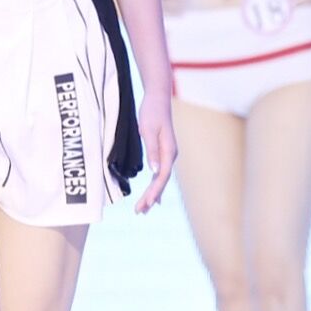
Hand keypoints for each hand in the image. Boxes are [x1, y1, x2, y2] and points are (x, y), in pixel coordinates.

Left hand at [132, 92, 177, 213]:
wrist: (157, 98)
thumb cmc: (152, 112)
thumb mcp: (148, 130)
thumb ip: (152, 151)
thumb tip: (155, 172)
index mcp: (169, 151)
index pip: (162, 177)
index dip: (154, 192)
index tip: (146, 204)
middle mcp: (171, 155)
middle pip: (161, 181)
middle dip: (151, 198)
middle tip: (139, 212)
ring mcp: (168, 154)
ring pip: (160, 179)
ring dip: (153, 194)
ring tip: (143, 209)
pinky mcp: (163, 152)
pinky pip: (160, 173)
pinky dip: (155, 185)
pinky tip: (153, 195)